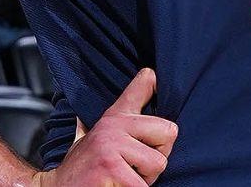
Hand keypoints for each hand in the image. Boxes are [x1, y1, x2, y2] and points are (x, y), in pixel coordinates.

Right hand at [33, 69, 175, 186]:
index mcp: (113, 118)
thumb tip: (142, 80)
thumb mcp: (94, 135)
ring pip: (158, 163)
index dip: (148, 82)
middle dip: (157, 156)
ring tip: (122, 178)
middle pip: (169, 133)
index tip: (152, 74)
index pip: (138, 90)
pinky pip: (142, 184)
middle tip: (134, 167)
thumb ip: (116, 115)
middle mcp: (113, 126)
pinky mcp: (110, 168)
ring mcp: (110, 146)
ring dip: (145, 179)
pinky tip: (115, 186)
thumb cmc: (82, 168)